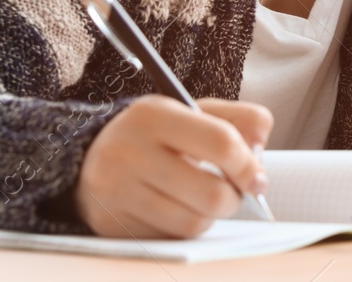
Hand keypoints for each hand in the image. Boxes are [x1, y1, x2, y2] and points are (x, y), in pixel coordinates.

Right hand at [76, 96, 272, 237]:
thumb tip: (260, 144)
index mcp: (154, 115)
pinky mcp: (111, 224)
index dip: (248, 165)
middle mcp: (130, 152)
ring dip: (210, 216)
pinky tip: (176, 209)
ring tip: (202, 198)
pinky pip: (170, 238)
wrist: (91, 156)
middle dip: (234, 198)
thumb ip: (235, 119)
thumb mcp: (190, 112)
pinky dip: (183, 228)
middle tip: (232, 191)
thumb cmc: (155, 135)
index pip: (221, 143)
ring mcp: (117, 192)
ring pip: (193, 222)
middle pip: (212, 193)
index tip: (257, 177)